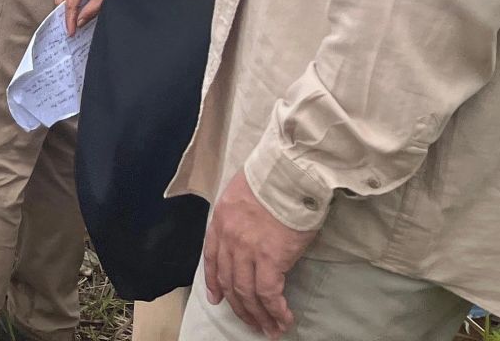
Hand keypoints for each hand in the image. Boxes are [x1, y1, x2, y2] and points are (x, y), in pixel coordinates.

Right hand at [56, 0, 120, 34]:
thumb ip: (90, 11)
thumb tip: (79, 22)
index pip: (70, 4)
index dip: (69, 20)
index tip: (71, 33)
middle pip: (61, 0)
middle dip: (65, 14)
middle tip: (72, 28)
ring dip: (68, 8)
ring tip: (75, 20)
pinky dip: (71, 2)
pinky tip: (78, 10)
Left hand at [203, 172, 315, 336]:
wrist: (288, 174)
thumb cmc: (271, 179)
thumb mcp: (241, 193)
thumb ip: (239, 216)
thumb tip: (251, 233)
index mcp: (220, 220)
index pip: (211, 258)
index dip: (213, 282)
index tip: (217, 299)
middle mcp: (229, 238)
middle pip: (229, 281)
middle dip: (240, 307)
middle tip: (252, 323)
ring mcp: (247, 249)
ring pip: (246, 292)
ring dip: (258, 315)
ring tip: (270, 329)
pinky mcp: (270, 258)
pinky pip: (269, 293)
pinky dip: (276, 310)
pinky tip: (283, 319)